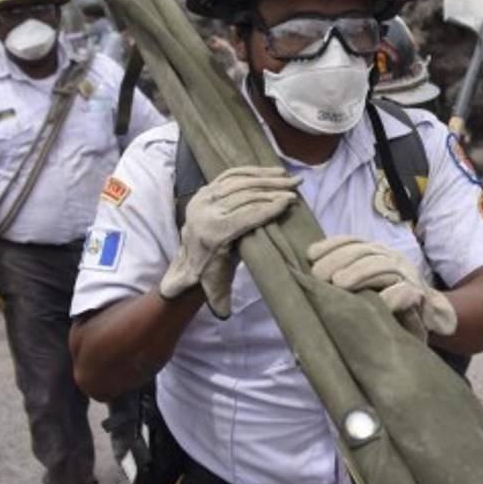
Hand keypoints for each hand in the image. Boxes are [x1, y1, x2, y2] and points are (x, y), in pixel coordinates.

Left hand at [159, 166, 300, 316]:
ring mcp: (203, 197)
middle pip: (245, 194)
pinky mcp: (205, 190)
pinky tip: (270, 172)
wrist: (186, 265)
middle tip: (296, 186)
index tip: (291, 201)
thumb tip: (228, 312)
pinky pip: (230, 175)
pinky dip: (252, 171)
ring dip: (266, 178)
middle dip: (273, 189)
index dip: (271, 206)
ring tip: (288, 177)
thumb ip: (222, 300)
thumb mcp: (218, 289)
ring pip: (239, 181)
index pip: (246, 214)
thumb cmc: (208, 278)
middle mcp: (205, 210)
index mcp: (211, 232)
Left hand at [307, 237, 456, 340]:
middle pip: (365, 251)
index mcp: (377, 254)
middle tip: (318, 276)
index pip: (354, 241)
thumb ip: (343, 276)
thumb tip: (308, 268)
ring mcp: (409, 277)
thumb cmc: (387, 305)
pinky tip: (379, 302)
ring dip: (360, 273)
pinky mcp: (422, 298)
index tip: (310, 255)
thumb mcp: (363, 287)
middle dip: (339, 259)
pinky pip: (408, 292)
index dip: (332, 245)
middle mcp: (393, 260)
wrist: (430, 320)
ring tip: (339, 284)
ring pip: (384, 266)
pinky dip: (394, 296)